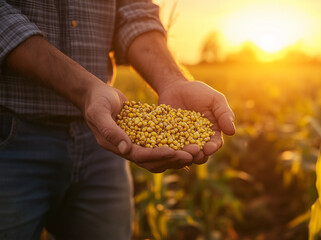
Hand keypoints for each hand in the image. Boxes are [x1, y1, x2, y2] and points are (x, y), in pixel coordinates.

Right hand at [83, 83, 198, 172]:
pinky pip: (161, 143)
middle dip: (173, 159)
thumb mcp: (99, 113)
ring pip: (160, 156)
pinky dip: (175, 144)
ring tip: (195, 150)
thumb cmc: (96, 101)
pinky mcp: (143, 135)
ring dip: (177, 155)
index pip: (140, 156)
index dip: (157, 155)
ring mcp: (136, 143)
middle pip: (154, 161)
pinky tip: (190, 140)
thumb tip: (126, 149)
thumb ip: (110, 131)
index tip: (174, 152)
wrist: (96, 94)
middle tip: (192, 154)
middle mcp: (127, 149)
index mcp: (116, 147)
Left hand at [157, 80, 235, 163]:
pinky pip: (169, 148)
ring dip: (184, 156)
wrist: (175, 87)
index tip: (208, 148)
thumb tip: (232, 131)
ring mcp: (183, 141)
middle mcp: (198, 140)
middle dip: (198, 155)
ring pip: (185, 154)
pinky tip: (167, 150)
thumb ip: (224, 114)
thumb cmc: (199, 92)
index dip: (212, 148)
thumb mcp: (215, 100)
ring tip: (181, 154)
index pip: (215, 144)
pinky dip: (169, 151)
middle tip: (194, 154)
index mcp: (213, 133)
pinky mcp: (168, 140)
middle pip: (201, 153)